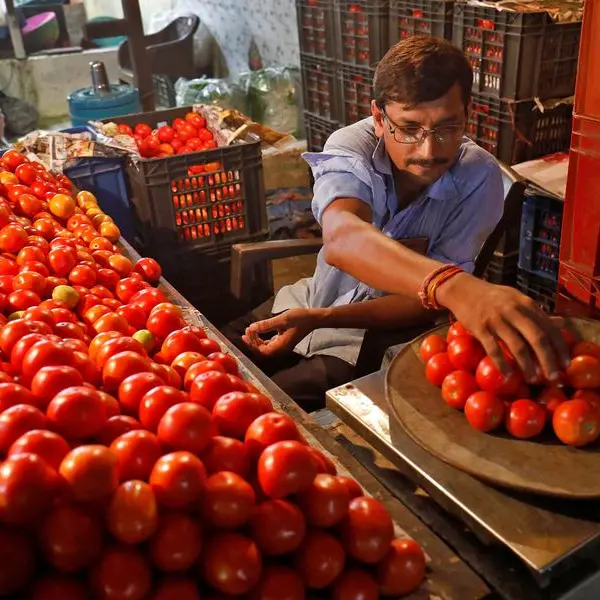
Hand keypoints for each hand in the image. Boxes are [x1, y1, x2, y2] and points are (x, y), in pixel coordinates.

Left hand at [243, 308, 319, 357]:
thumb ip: (266, 325)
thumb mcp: (282, 319)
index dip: (252, 344)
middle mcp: (281, 349)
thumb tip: (251, 328)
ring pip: (265, 348)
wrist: (313, 318)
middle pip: (262, 351)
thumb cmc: (299, 318)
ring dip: (257, 341)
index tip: (246, 334)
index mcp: (281, 346)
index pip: (262, 351)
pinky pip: (270, 343)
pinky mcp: (283, 342)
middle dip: (253, 342)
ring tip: (250, 331)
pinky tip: (258, 332)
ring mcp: (282, 346)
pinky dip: (262, 339)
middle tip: (246, 332)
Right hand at [438, 273, 569, 381]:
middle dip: (548, 360)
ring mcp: (496, 320)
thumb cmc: (492, 297)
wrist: (463, 289)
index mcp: (526, 304)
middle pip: (537, 338)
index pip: (549, 327)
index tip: (565, 363)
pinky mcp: (480, 328)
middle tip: (552, 377)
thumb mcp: (517, 300)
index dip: (560, 347)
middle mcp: (514, 311)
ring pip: (517, 346)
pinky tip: (507, 374)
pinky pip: (493, 349)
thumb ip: (537, 313)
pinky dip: (501, 364)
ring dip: (527, 366)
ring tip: (531, 379)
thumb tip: (560, 324)